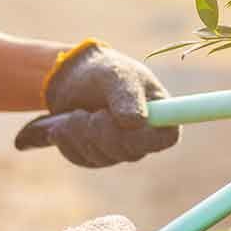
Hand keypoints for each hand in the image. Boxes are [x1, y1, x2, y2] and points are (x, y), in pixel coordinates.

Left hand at [15, 42, 179, 166]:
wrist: (74, 78)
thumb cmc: (104, 71)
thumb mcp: (116, 74)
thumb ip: (127, 95)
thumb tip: (137, 122)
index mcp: (161, 113)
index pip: (167, 137)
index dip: (146, 136)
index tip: (125, 123)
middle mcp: (144, 136)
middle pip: (130, 152)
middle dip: (104, 131)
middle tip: (90, 112)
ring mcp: (120, 150)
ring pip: (102, 157)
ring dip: (82, 133)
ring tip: (75, 113)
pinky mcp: (97, 157)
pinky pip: (82, 159)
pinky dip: (69, 141)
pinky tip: (63, 125)